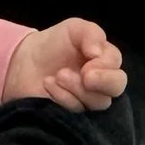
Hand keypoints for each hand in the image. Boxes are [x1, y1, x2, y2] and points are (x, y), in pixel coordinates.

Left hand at [2, 17, 125, 111]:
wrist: (24, 62)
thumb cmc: (54, 44)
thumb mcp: (74, 29)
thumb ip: (91, 34)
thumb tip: (99, 52)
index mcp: (106, 63)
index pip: (119, 68)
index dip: (107, 67)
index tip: (89, 60)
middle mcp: (101, 84)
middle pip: (116, 89)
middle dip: (102, 82)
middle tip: (85, 75)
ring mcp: (86, 102)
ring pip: (96, 103)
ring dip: (76, 88)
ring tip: (57, 75)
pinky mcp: (71, 115)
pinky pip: (76, 112)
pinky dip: (62, 97)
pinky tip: (48, 84)